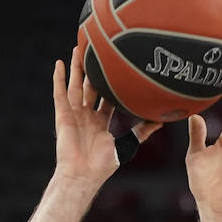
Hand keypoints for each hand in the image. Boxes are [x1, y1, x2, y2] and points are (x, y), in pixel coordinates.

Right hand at [53, 45, 159, 189]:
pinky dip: (58, 79)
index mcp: (100, 121)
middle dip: (93, 68)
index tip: (117, 64)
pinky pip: (60, 94)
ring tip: (79, 47)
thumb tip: (162, 121)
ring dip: (76, 67)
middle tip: (97, 48)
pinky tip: (59, 64)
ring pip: (75, 85)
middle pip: (89, 86)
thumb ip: (143, 131)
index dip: (110, 81)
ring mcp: (74, 114)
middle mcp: (86, 115)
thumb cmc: (103, 164)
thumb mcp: (128, 144)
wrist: (84, 174)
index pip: (106, 96)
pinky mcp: (63, 116)